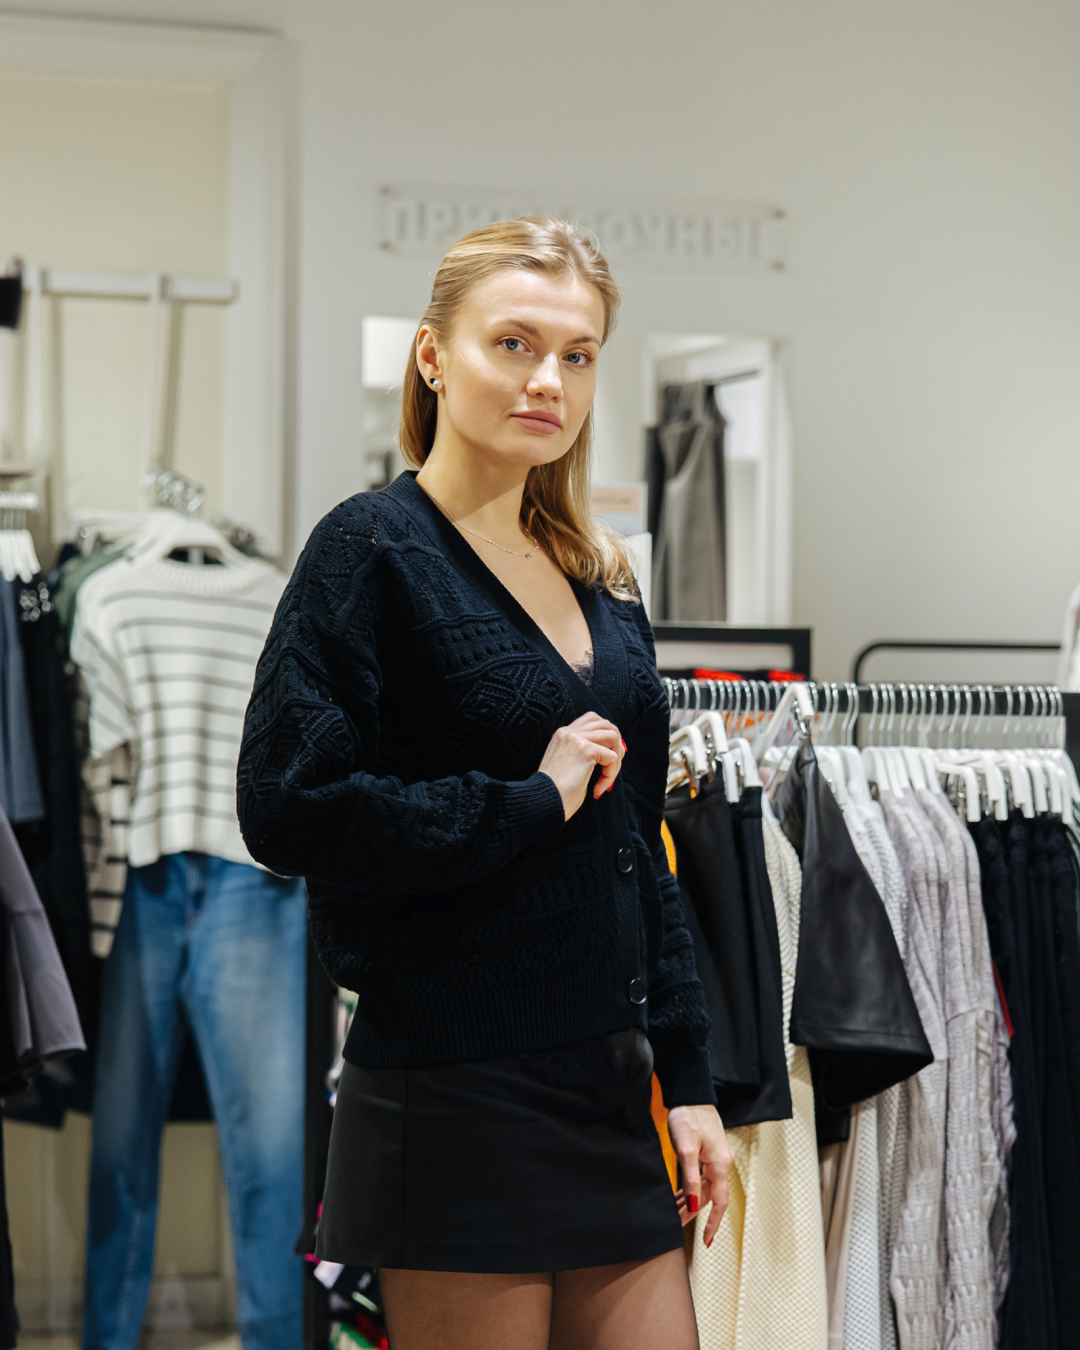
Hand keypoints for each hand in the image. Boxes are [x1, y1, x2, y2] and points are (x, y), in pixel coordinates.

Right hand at [537, 712, 625, 820]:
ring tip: (607, 779)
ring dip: (616, 761)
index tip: (610, 755)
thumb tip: (610, 752)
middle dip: (616, 744)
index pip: (591, 719)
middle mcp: (568, 732)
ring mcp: (577, 739)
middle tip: (614, 767)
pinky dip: (611, 774)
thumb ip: (582, 751)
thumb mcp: (567, 764)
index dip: (606, 734)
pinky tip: (599, 788)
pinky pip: (612, 757)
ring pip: (612, 737)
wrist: (544, 802)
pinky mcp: (586, 750)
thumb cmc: (556, 791)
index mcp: (562, 734)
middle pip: (605, 724)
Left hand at [667, 1103, 732, 1247]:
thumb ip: (691, 1178)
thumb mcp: (686, 1149)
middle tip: (676, 1223)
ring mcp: (715, 1157)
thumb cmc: (689, 1117)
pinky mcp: (708, 1152)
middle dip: (693, 1211)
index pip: (719, 1202)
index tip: (706, 1240)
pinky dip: (690, 1187)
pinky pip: (701, 1176)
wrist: (691, 1093)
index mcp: (720, 1164)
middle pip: (709, 1195)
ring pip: (703, 1186)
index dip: (713, 1222)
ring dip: (690, 1199)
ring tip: (674, 1211)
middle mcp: (722, 1163)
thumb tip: (695, 1205)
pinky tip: (679, 1194)